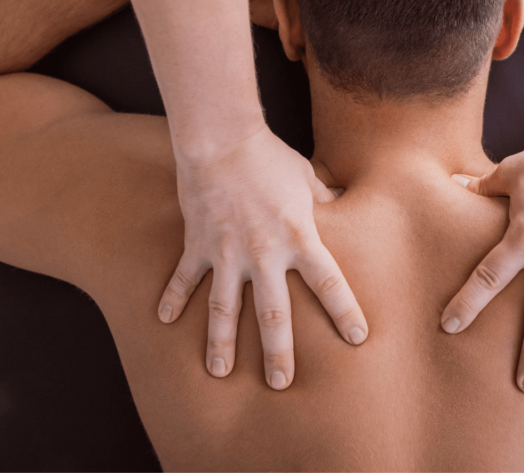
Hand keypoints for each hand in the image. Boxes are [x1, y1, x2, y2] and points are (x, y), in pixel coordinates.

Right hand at [159, 124, 367, 388]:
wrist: (221, 139)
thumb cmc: (270, 156)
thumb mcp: (307, 178)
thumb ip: (323, 200)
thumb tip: (339, 206)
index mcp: (299, 238)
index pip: (330, 283)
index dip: (345, 312)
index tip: (358, 338)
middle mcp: (264, 255)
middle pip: (274, 315)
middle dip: (279, 353)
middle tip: (281, 384)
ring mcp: (227, 254)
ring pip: (225, 310)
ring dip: (222, 344)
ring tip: (219, 373)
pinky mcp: (197, 245)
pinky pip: (184, 279)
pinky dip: (173, 300)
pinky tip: (164, 322)